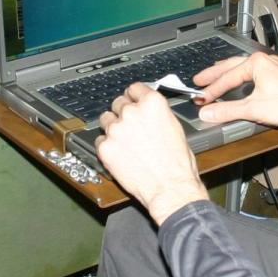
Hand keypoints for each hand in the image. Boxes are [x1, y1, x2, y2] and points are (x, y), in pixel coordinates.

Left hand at [96, 83, 209, 223]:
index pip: (134, 88)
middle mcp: (132, 112)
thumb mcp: (176, 129)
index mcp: (153, 104)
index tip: (132, 99)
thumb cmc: (178, 164)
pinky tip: (119, 155)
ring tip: (123, 141)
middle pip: (118, 102)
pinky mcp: (105, 147)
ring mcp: (116, 129)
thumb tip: (151, 114)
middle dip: (123, 112)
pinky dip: (107, 146)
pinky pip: (99, 141)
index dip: (133, 95)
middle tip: (129, 126)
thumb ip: (159, 115)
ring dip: (112, 128)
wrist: (170, 188)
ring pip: (105, 120)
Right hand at [193, 52, 277, 131]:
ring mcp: (274, 69)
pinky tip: (242, 85)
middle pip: (233, 66)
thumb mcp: (253, 109)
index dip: (212, 90)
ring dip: (229, 75)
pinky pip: (256, 75)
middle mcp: (266, 61)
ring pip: (245, 69)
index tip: (201, 100)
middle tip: (200, 80)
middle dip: (215, 74)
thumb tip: (207, 113)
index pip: (227, 77)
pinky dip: (243, 80)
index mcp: (257, 63)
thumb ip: (227, 111)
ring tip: (217, 78)